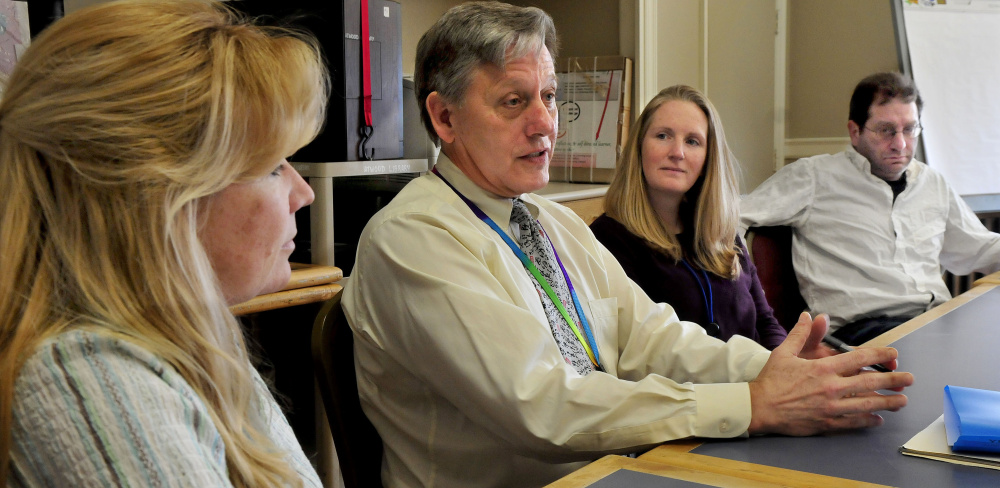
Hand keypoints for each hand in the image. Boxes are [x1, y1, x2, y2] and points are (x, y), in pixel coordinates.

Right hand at [747, 312, 913, 435]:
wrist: (759, 407)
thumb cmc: (771, 379)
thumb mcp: (784, 352)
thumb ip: (800, 334)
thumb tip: (808, 316)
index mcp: (823, 368)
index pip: (859, 358)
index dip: (880, 354)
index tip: (893, 354)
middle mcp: (831, 387)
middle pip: (870, 382)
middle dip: (893, 379)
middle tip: (909, 379)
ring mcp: (831, 406)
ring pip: (867, 404)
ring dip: (888, 402)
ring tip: (902, 401)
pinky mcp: (827, 422)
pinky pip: (853, 422)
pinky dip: (867, 420)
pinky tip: (877, 419)